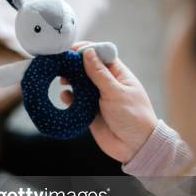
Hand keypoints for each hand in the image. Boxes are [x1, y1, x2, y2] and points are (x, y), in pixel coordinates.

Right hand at [60, 42, 157, 162]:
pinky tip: (65, 97)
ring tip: (61, 81)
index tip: (71, 49)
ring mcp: (97, 97)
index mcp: (118, 74)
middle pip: (87, 68)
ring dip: (69, 81)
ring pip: (79, 84)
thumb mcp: (116, 92)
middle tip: (61, 65)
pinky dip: (69, 98)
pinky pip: (75, 101)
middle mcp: (107, 84)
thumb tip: (88, 52)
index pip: (100, 55)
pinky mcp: (89, 111)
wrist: (135, 147)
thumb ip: (99, 74)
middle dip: (73, 65)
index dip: (86, 50)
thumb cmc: (133, 116)